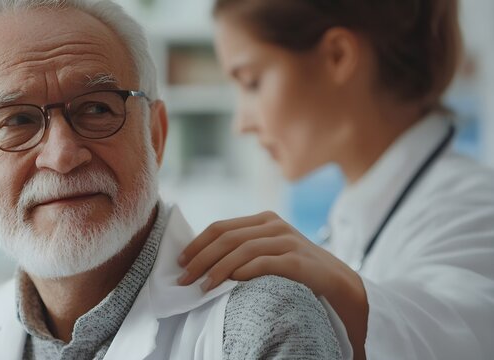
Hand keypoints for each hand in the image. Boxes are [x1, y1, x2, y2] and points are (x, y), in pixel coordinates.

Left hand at [176, 211, 367, 358]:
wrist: (342, 286)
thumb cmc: (298, 272)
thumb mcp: (270, 253)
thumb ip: (244, 250)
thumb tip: (203, 262)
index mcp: (264, 221)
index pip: (221, 227)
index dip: (197, 244)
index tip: (180, 262)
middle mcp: (275, 226)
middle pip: (227, 237)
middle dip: (200, 258)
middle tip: (183, 278)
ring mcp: (288, 241)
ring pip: (242, 249)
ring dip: (217, 268)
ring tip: (202, 286)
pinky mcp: (299, 261)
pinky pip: (265, 262)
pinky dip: (244, 271)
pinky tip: (230, 282)